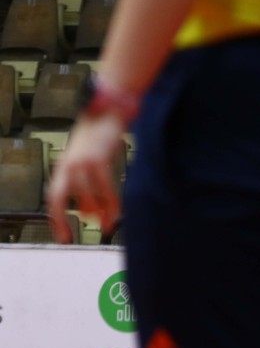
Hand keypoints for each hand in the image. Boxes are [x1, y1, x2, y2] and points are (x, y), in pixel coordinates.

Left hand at [45, 114, 127, 243]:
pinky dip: (112, 201)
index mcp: (64, 166)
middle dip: (61, 220)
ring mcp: (82, 162)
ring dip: (98, 214)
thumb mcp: (87, 158)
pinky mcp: (98, 158)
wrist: (108, 109)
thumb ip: (86, 180)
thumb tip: (90, 208)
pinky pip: (105, 186)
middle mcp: (68, 165)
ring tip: (107, 225)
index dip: (55, 217)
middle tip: (69, 238)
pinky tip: (117, 211)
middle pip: (58, 198)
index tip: (62, 235)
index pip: (53, 196)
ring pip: (86, 195)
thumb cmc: (100, 134)